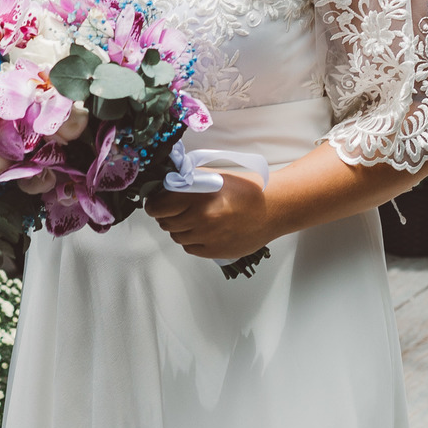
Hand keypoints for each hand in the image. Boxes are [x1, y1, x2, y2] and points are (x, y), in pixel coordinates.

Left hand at [144, 171, 272, 258]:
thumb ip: (187, 181)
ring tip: (194, 218)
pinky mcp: (215, 251)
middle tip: (175, 209)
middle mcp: (200, 218)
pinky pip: (190, 248)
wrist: (273, 208)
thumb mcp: (214, 176)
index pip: (157, 207)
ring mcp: (207, 237)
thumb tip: (164, 186)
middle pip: (165, 223)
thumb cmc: (247, 189)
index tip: (155, 202)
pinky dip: (192, 240)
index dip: (154, 204)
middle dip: (166, 215)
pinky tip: (203, 230)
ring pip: (177, 236)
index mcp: (198, 196)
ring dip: (180, 228)